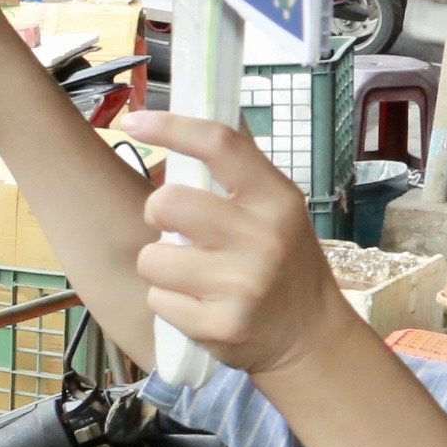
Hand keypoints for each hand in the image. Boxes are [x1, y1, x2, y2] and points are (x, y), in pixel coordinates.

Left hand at [120, 109, 361, 378]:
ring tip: (192, 274)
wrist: (310, 337)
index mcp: (276, 199)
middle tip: (176, 228)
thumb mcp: (279, 210)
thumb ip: (241, 170)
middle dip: (157, 212)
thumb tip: (202, 109)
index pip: (220, 145)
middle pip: (166, 202)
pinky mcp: (221, 325)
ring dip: (160, 265)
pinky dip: (168, 302)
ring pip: (152, 257)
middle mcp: (262, 238)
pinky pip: (158, 300)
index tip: (135, 121)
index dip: (172, 127)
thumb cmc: (284, 265)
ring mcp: (242, 285)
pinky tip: (200, 305)